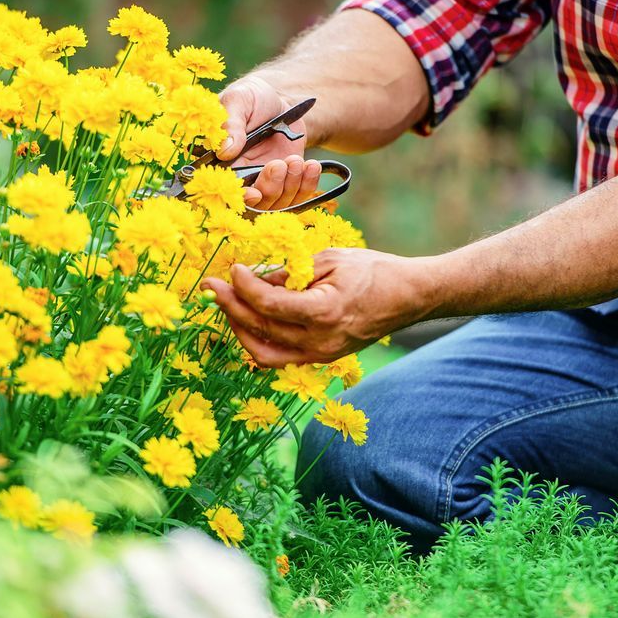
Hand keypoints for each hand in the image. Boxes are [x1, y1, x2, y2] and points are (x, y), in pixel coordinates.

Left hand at [201, 248, 429, 365]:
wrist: (407, 297)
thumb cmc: (373, 271)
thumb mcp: (329, 259)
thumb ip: (290, 272)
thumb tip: (254, 277)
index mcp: (323, 312)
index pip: (268, 305)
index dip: (243, 287)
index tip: (232, 269)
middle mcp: (319, 341)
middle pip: (259, 329)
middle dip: (230, 307)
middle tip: (210, 286)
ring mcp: (319, 355)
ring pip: (263, 353)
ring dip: (239, 328)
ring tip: (226, 304)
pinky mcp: (320, 358)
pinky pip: (279, 357)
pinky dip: (258, 341)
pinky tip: (248, 320)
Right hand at [218, 75, 322, 209]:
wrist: (280, 100)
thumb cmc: (252, 97)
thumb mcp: (238, 100)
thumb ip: (230, 124)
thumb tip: (224, 150)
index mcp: (223, 162)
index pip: (228, 190)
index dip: (241, 197)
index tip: (255, 194)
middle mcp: (243, 176)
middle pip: (256, 202)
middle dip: (271, 187)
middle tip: (280, 164)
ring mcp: (267, 181)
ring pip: (278, 201)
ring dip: (290, 184)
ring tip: (295, 159)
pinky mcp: (288, 180)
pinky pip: (299, 194)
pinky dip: (307, 184)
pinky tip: (311, 166)